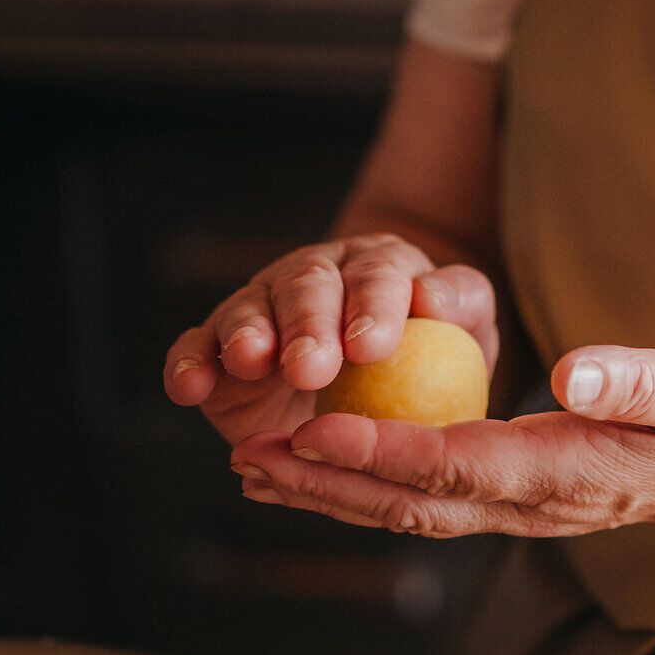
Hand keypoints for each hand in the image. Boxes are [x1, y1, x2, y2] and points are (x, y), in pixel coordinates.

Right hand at [163, 234, 497, 443]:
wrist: (379, 388)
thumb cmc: (434, 359)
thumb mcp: (467, 331)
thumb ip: (461, 303)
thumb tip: (432, 295)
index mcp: (378, 266)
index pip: (377, 275)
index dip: (371, 306)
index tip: (371, 347)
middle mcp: (314, 278)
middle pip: (306, 286)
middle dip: (306, 324)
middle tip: (309, 367)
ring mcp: (262, 311)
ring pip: (248, 310)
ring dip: (247, 335)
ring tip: (250, 361)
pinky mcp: (219, 351)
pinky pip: (197, 349)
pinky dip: (189, 364)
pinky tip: (187, 388)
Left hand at [227, 337, 654, 536]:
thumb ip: (640, 381)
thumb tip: (573, 375)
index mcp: (566, 473)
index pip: (453, 466)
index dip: (378, 453)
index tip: (311, 433)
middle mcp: (534, 505)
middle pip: (411, 505)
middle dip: (326, 487)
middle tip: (247, 461)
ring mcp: (526, 508)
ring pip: (411, 511)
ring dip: (333, 495)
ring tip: (259, 472)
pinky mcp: (522, 496)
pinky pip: (431, 498)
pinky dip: (369, 486)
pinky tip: (326, 467)